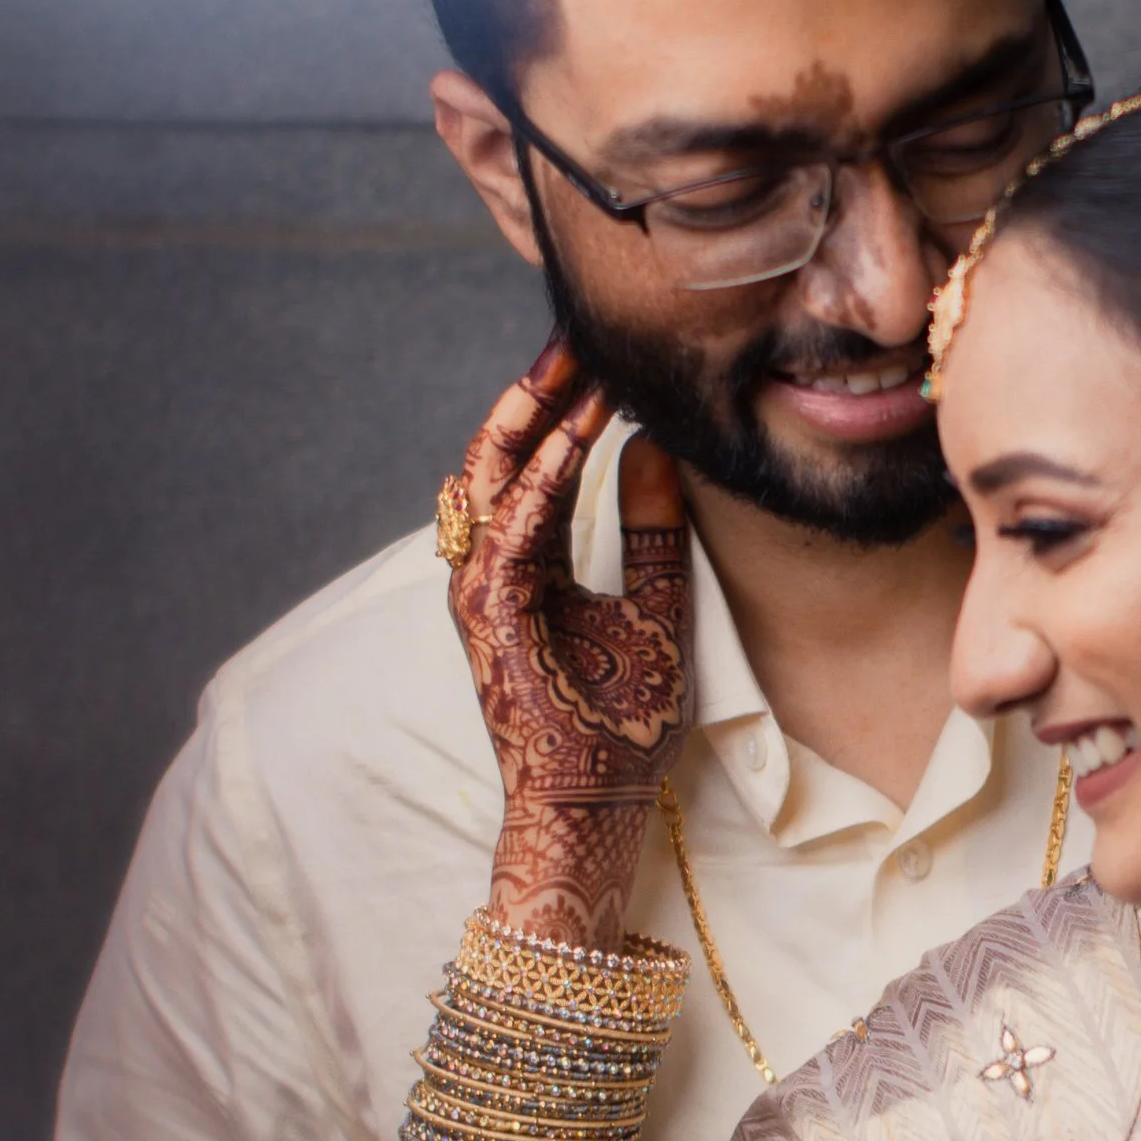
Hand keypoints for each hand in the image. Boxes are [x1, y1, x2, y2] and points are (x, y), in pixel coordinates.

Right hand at [443, 336, 689, 944]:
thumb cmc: (620, 727)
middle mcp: (493, 572)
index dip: (561, 408)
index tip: (600, 356)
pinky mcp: (491, 619)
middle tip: (574, 335)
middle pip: (500, 458)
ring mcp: (483, 594)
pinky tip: (573, 440)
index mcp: (527, 568)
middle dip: (534, 392)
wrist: (593, 805)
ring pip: (490, 481)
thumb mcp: (657, 612)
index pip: (533, 466)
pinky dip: (541, 484)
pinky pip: (511, 535)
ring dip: (532, 420)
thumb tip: (655, 449)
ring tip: (572, 365)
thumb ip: (653, 535)